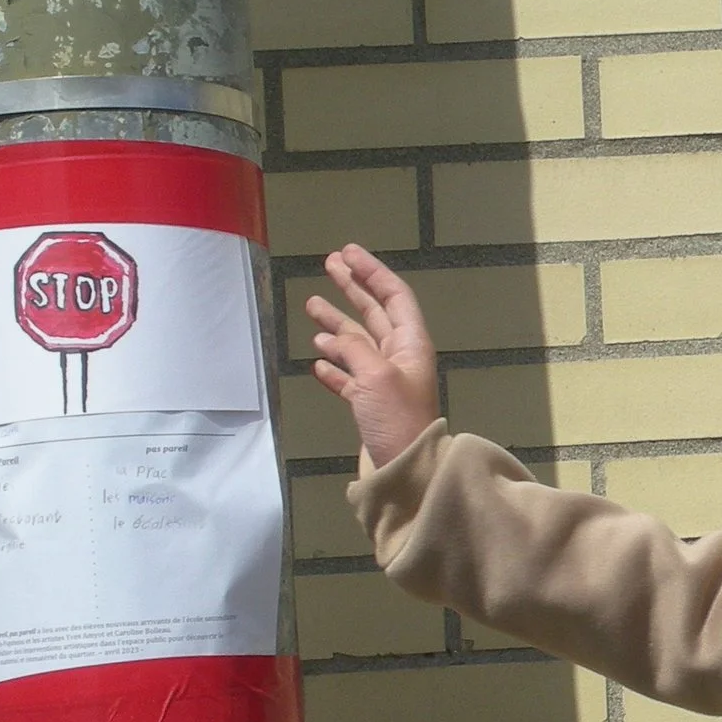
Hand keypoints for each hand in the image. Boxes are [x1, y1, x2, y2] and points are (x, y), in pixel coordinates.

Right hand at [305, 245, 440, 469]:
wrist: (406, 469)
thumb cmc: (396, 418)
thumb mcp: (376, 375)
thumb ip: (355, 349)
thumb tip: (337, 337)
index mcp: (410, 344)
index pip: (394, 296)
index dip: (372, 272)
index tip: (348, 253)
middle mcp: (399, 357)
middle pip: (375, 314)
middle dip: (353, 289)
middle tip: (329, 265)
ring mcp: (384, 381)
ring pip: (358, 344)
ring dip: (336, 324)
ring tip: (311, 306)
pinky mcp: (371, 405)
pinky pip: (350, 378)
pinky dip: (334, 367)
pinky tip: (317, 361)